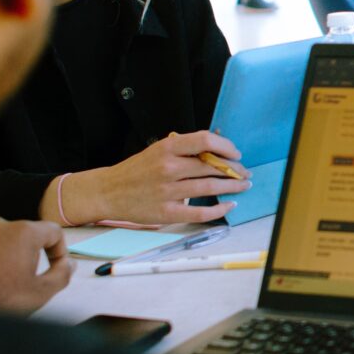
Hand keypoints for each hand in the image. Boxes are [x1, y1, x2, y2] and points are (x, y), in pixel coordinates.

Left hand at [0, 218, 71, 315]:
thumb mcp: (40, 293)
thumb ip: (61, 276)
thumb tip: (69, 264)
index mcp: (24, 232)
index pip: (53, 232)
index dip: (60, 251)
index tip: (56, 269)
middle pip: (24, 236)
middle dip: (28, 257)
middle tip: (24, 281)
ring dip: (3, 258)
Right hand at [63, 130, 248, 226]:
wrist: (109, 191)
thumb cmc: (138, 170)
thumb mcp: (159, 149)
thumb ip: (185, 148)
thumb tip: (218, 147)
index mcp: (167, 148)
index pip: (205, 141)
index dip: (226, 147)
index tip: (236, 154)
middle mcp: (168, 168)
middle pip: (212, 166)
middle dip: (234, 170)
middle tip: (245, 172)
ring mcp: (167, 191)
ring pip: (209, 187)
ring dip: (232, 187)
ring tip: (243, 185)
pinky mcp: (166, 212)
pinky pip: (199, 212)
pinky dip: (218, 209)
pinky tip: (229, 205)